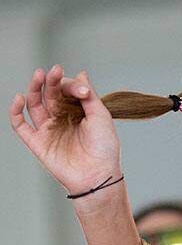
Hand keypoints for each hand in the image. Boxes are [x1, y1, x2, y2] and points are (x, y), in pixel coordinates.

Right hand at [9, 66, 121, 198]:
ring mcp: (48, 129)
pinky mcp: (36, 142)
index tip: (82, 90)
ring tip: (38, 75)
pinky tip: (20, 98)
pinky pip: (20, 125)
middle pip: (50, 94)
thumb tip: (81, 74)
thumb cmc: (104, 147)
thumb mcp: (101, 116)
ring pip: (34, 105)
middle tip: (54, 71)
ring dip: (34, 89)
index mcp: (78, 111)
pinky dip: (15, 111)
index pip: (68, 91)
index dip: (72, 86)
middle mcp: (61, 118)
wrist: (97, 174)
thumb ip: (89, 95)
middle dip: (52, 81)